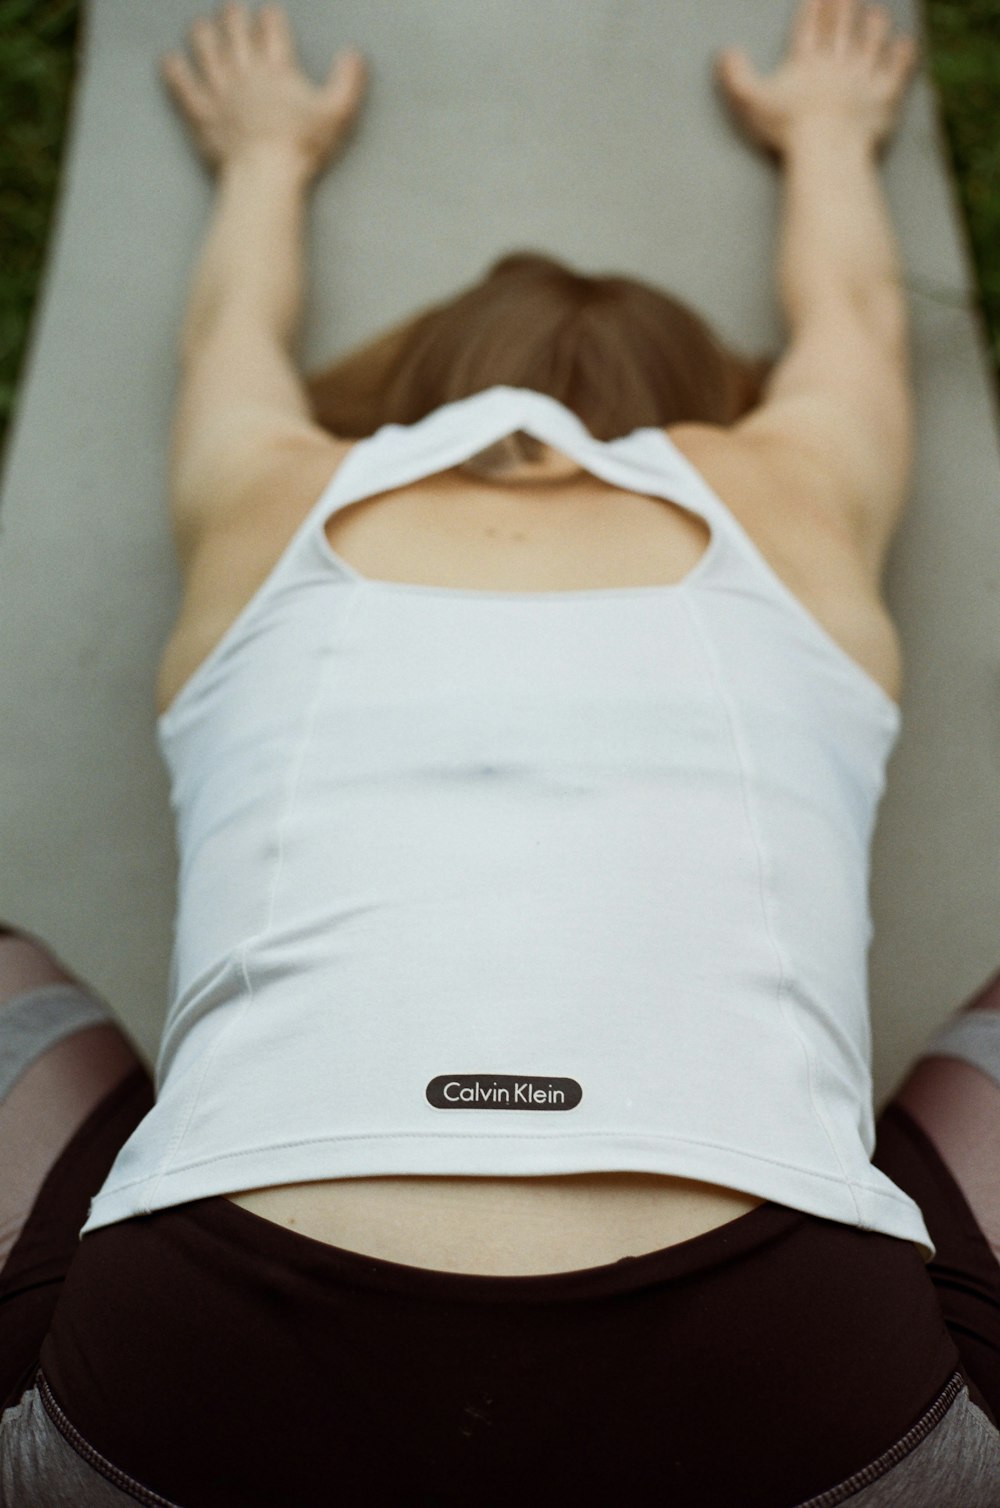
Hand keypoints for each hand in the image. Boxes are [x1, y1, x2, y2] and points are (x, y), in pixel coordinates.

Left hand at [160, 3, 367, 177]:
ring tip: (202, 26)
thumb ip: (348, 81)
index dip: (270, 18)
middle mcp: (245, 71)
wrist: (267, 176)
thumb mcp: (338, 114)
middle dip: (234, 16)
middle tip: (231, 8)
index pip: (272, 31)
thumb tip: (354, 54)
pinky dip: (174, 70)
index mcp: (278, 69)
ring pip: (206, 50)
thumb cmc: (303, 147)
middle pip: (236, 32)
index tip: (268, 11)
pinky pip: (182, 84)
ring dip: (204, 34)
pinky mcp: (201, 112)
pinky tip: (169, 60)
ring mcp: (219, 90)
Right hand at [715, 0, 917, 157]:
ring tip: (875, 15)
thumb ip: (737, 77)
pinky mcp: (883, 96)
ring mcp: (863, 77)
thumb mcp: (752, 102)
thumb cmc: (788, 128)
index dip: (814, 8)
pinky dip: (902, 57)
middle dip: (844, 7)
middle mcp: (837, 62)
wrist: (828, 147)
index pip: (809, 27)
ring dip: (874, 27)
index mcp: (806, 62)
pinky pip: (896, 71)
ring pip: (871, 43)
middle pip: (841, 28)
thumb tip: (723, 53)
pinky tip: (905, 45)